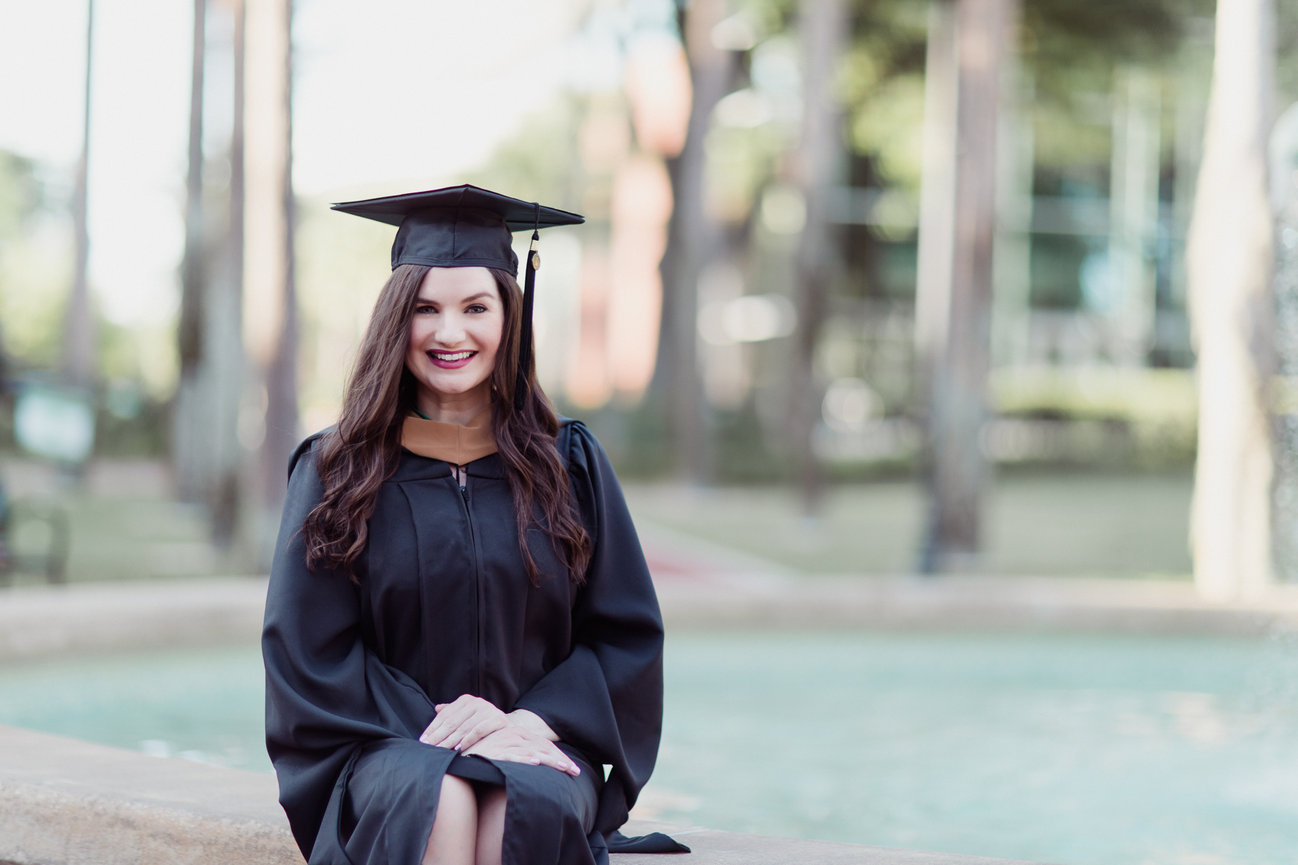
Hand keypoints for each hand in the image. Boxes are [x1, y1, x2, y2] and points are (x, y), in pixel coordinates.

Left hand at [419, 694, 507, 751]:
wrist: (506, 726)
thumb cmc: (481, 722)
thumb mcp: (466, 715)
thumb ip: (452, 713)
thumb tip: (436, 708)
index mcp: (466, 700)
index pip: (445, 715)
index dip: (432, 728)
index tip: (423, 740)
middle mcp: (477, 702)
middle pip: (452, 722)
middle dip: (439, 736)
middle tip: (429, 748)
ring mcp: (488, 709)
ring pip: (464, 727)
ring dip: (451, 740)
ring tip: (441, 750)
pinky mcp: (498, 719)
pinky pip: (479, 731)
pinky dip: (468, 740)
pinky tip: (459, 749)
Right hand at [461, 725, 581, 776]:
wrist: (459, 756)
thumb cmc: (484, 756)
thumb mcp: (505, 752)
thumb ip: (522, 754)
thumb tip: (540, 763)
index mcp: (518, 734)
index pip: (544, 745)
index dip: (559, 756)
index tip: (572, 769)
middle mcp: (514, 735)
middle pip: (543, 747)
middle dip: (560, 760)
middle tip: (575, 772)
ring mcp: (504, 743)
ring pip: (532, 751)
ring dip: (549, 760)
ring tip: (564, 768)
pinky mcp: (494, 752)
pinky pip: (512, 755)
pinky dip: (523, 758)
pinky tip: (535, 763)